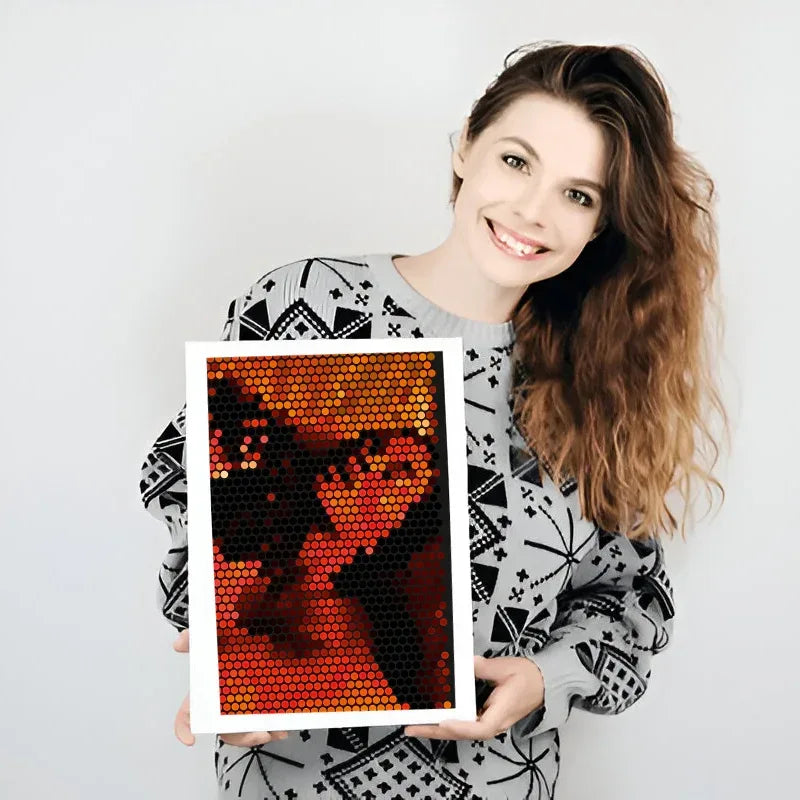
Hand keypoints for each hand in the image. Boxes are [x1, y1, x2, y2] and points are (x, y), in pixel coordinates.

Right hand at [172, 628, 288, 746]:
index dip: (183, 727)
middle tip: (258, 733)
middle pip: (224, 728)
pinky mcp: (264, 702)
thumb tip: (179, 643)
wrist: (268, 624)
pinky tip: (285, 727)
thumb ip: (197, 636)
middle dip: (239, 736)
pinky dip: (276, 727)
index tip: (190, 739)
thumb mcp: (217, 632)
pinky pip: (266, 721)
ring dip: (260, 734)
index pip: (189, 711)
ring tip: (278, 731)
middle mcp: (225, 701)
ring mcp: (245, 704)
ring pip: (246, 729)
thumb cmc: (236, 635)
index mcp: (209, 689)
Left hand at [404, 654, 544, 740]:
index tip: (443, 721)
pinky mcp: (486, 717)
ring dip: (439, 728)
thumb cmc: (528, 678)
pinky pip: (465, 724)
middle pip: (463, 733)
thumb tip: (466, 662)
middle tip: (412, 727)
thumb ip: (483, 667)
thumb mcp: (505, 668)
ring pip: (462, 731)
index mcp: (501, 712)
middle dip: (436, 730)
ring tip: (417, 724)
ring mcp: (490, 721)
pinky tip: (435, 718)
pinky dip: (448, 722)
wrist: (543, 683)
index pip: (479, 728)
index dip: (460, 727)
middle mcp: (494, 722)